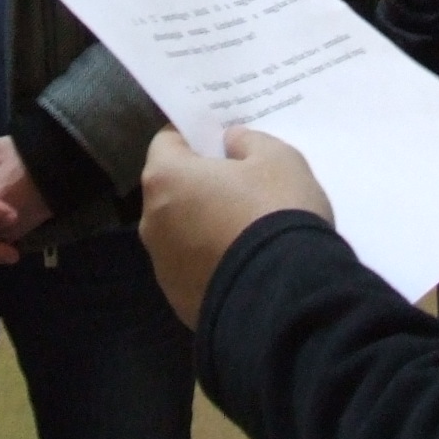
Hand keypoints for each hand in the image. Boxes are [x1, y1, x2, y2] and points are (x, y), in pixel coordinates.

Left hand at [140, 127, 332, 328]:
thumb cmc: (275, 211)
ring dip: (205, 224)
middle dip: (200, 183)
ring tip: (247, 228)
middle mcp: (152, 222)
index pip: (167, 142)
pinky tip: (246, 262)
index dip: (195, 137)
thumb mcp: (277, 159)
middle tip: (241, 182)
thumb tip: (231, 142)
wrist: (287, 296)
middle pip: (172, 190)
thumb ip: (249, 141)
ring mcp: (163, 266)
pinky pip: (194, 268)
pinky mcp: (179, 301)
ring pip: (182, 231)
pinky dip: (213, 260)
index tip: (222, 141)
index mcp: (165, 179)